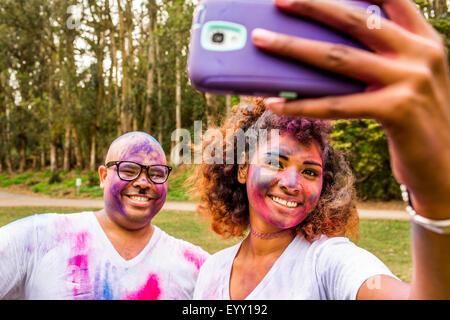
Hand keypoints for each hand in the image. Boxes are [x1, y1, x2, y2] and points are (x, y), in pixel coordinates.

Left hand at [253, 0, 449, 218]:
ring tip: (262, 40)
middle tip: (279, 1)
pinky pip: (336, 105)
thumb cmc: (416, 122)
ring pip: (338, 58)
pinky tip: (275, 102)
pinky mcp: (398, 110)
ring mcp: (411, 79)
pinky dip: (301, 104)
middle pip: (355, 19)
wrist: (445, 166)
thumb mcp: (406, 81)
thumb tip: (321, 52)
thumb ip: (381, 61)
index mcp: (424, 40)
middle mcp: (421, 53)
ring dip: (293, 47)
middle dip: (313, 6)